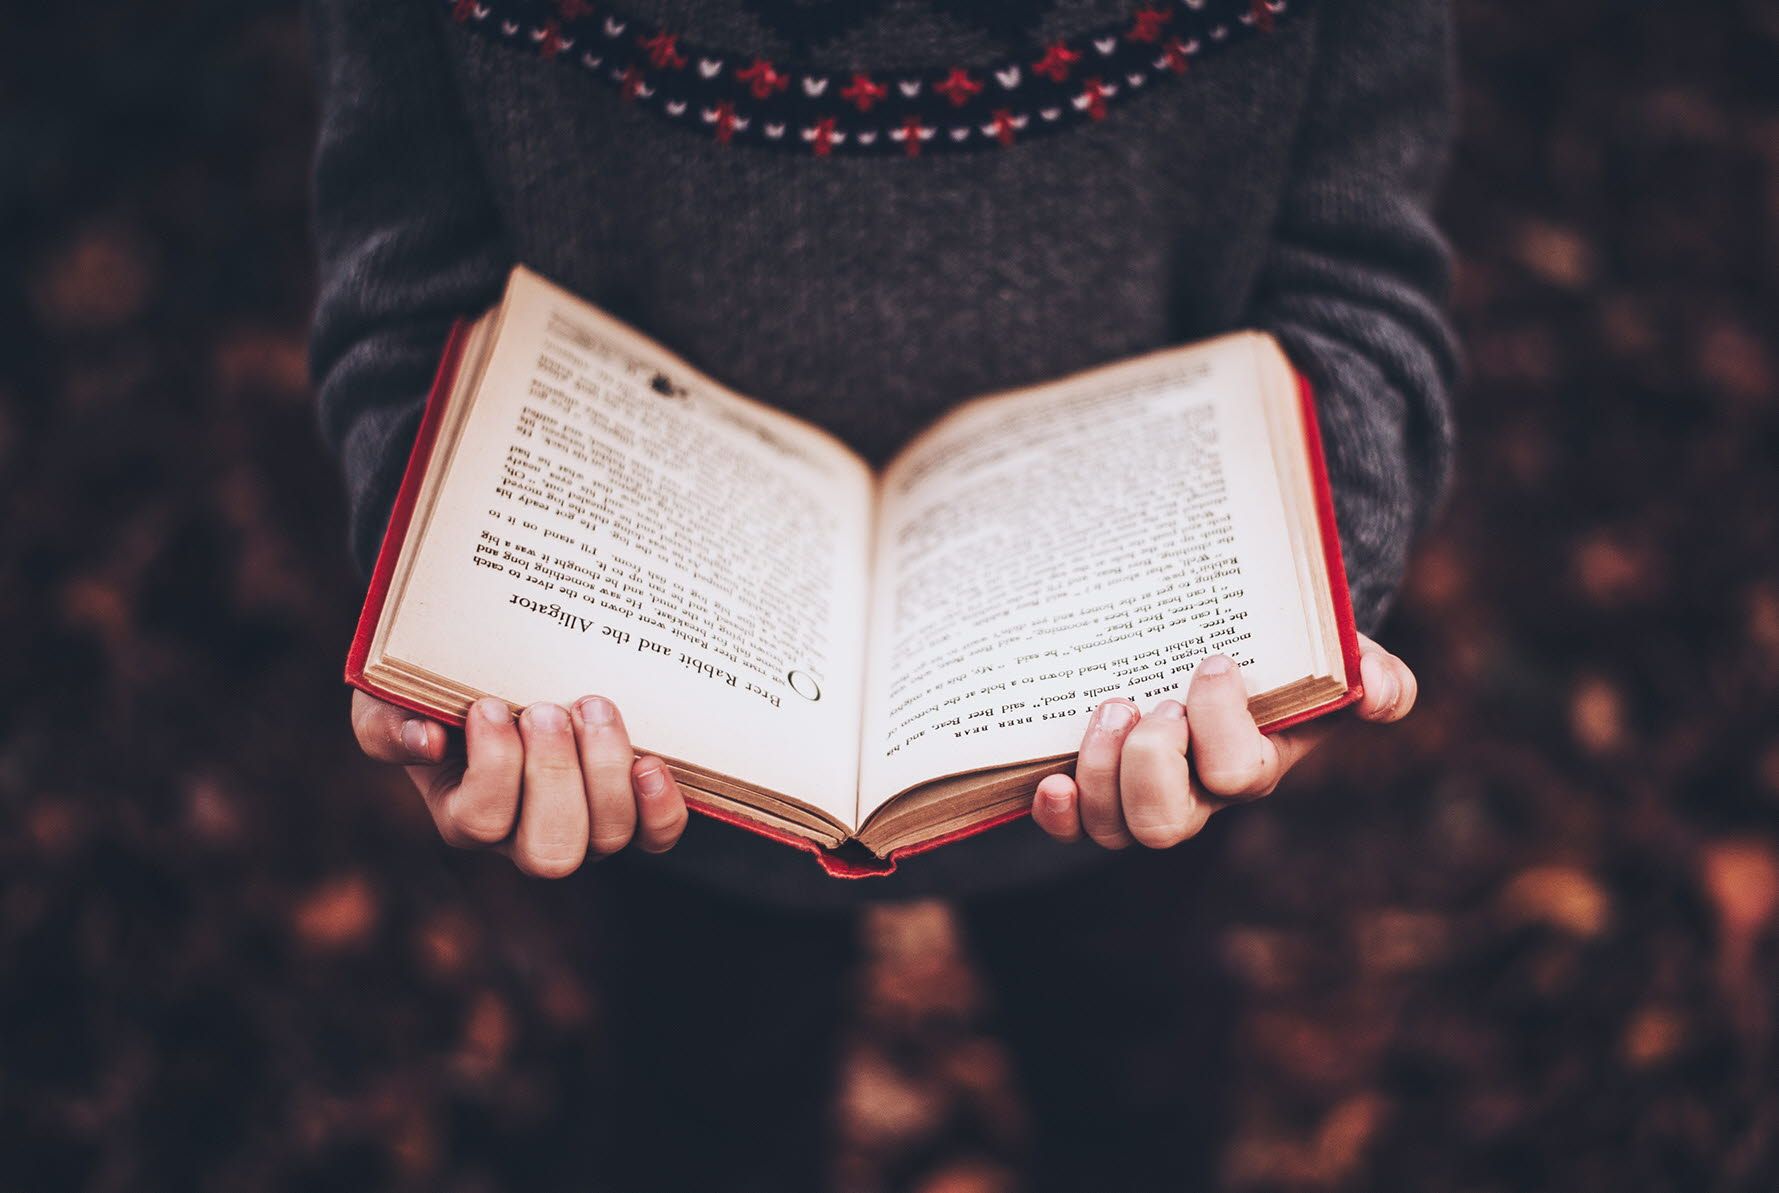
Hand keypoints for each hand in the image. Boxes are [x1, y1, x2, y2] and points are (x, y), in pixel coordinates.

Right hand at [350, 690, 688, 875]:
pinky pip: (655, 834)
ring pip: (607, 837)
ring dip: (605, 769)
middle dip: (554, 776)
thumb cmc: (437, 688)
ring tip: (590, 705)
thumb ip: (386, 725)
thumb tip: (427, 742)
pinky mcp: (631, 810)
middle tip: (544, 710)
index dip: (494, 768)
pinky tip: (650, 762)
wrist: (497, 668)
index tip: (490, 705)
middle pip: (550, 852)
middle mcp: (524, 836)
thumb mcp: (388, 699)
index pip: (481, 822)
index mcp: (464, 814)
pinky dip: (659, 805)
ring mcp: (583, 827)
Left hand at [1033, 634, 1416, 848]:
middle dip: (1149, 763)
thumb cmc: (1284, 654)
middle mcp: (1199, 795)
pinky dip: (1058, 812)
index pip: (1237, 774)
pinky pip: (1074, 827)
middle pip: (1165, 823)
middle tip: (1151, 705)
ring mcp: (1144, 797)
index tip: (1214, 661)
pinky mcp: (1099, 788)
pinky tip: (1051, 780)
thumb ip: (1377, 674)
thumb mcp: (1342, 654)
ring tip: (1110, 708)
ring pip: (1114, 827)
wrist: (1232, 643)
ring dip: (1101, 770)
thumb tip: (1377, 691)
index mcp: (1254, 763)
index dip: (1219, 723)